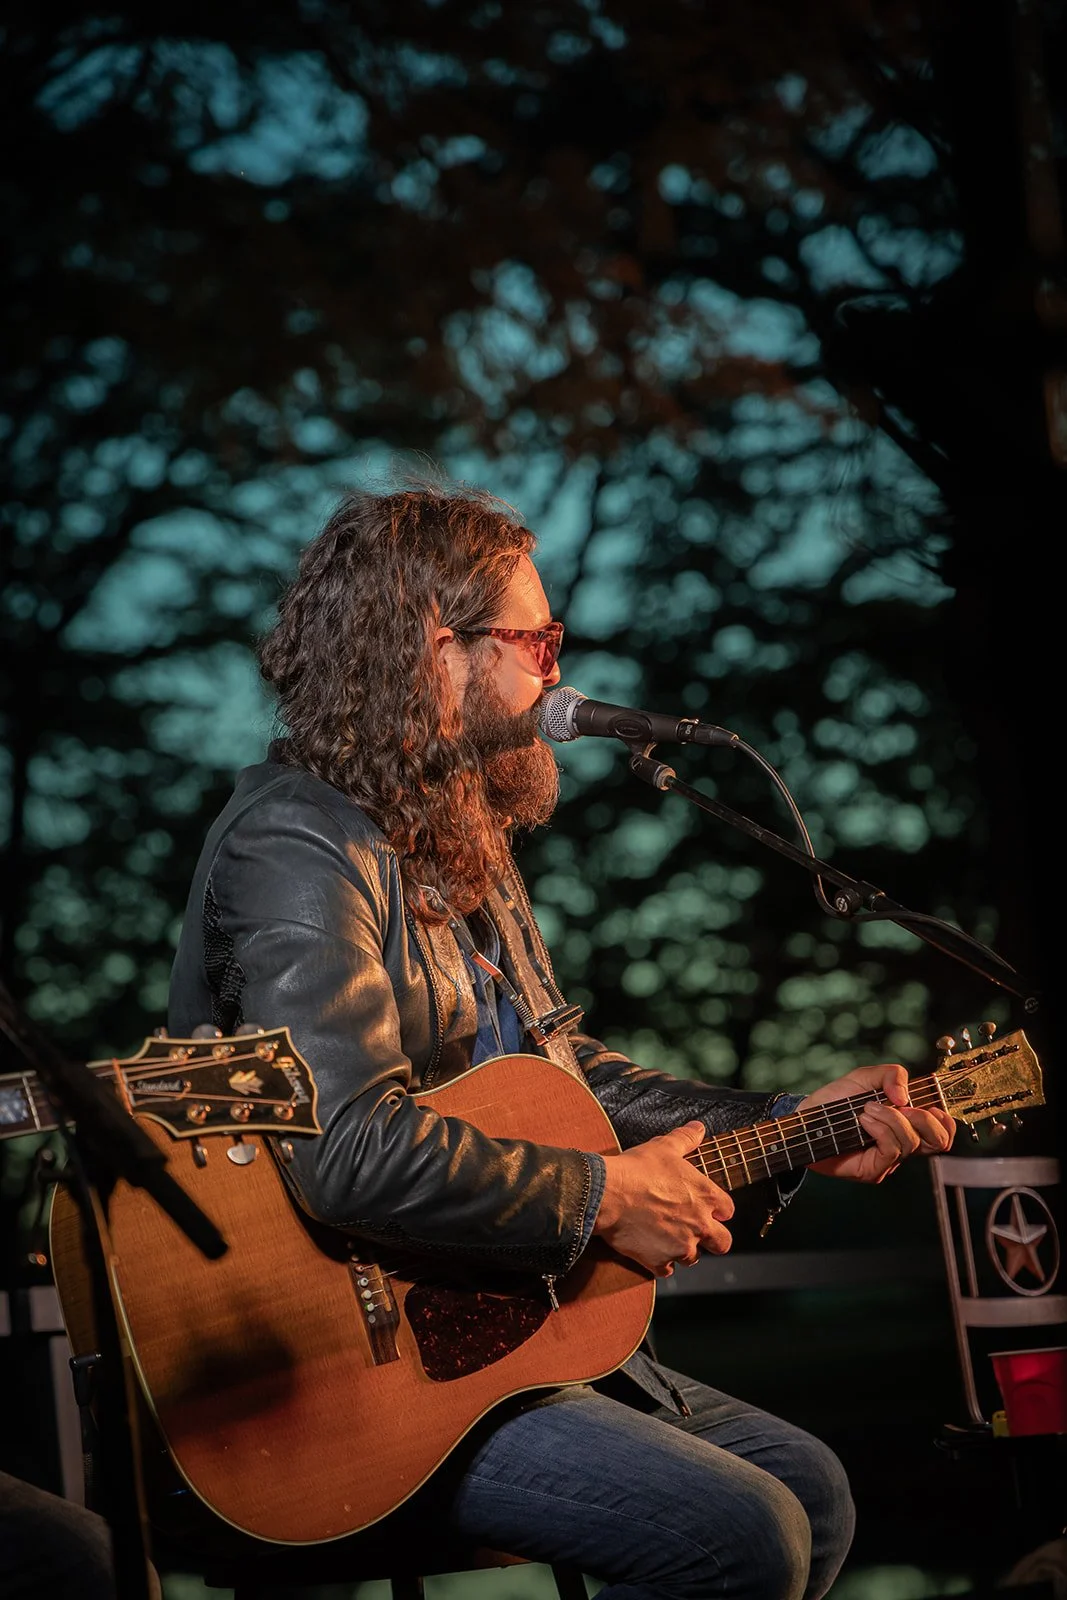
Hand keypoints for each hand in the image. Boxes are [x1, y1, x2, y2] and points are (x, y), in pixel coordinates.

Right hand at [593, 1120, 733, 1276]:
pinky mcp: (659, 1261)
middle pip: (722, 1243)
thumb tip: (698, 1128)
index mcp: (706, 1196)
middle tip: (696, 1231)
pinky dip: (661, 1262)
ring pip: (693, 1258)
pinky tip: (652, 1250)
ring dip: (684, 1249)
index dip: (718, 1209)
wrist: (608, 1194)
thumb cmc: (637, 1169)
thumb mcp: (664, 1147)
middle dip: (712, 1239)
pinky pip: (667, 1270)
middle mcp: (700, 1225)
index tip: (708, 1207)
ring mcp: (681, 1246)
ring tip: (668, 1237)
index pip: (728, 1210)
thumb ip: (686, 1139)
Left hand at [797, 1063, 954, 1182]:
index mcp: (908, 1122)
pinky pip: (891, 1151)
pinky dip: (881, 1129)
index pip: (944, 1131)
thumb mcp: (865, 1076)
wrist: (807, 1117)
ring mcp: (889, 1159)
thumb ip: (892, 1074)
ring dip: (892, 1119)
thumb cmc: (836, 1098)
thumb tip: (905, 1097)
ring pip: (912, 1143)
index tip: (932, 1104)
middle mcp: (903, 1142)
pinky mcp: (874, 1170)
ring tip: (868, 1109)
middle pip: (939, 1142)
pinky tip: (864, 1119)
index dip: (946, 1119)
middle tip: (903, 1107)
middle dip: (925, 1119)